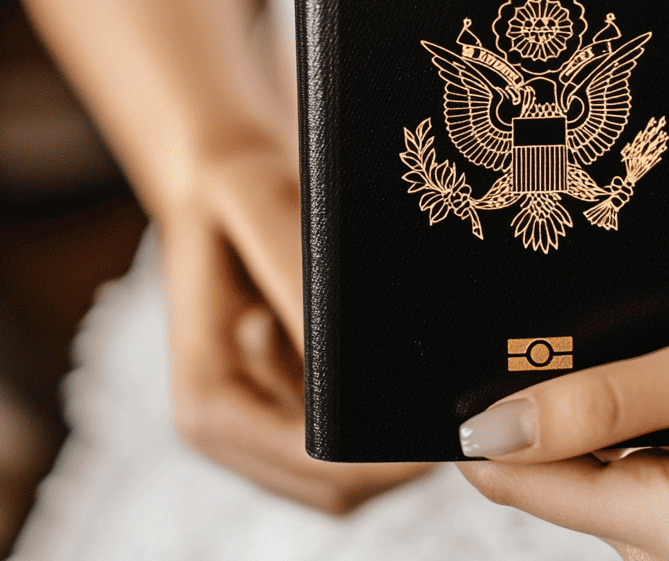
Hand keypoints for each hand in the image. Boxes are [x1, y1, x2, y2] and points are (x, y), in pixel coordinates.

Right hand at [161, 146, 429, 511]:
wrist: (214, 183)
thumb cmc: (232, 188)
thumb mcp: (263, 209)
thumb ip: (302, 277)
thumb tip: (351, 347)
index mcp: (209, 397)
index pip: (312, 462)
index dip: (382, 457)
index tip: (442, 422)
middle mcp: (227, 427)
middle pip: (337, 485)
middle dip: (398, 450)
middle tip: (459, 390)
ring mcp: (259, 422)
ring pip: (349, 471)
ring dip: (392, 428)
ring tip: (423, 355)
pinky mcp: (287, 405)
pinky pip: (349, 435)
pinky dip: (382, 407)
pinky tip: (399, 353)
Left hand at [457, 304, 668, 560]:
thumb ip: (599, 404)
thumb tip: (490, 432)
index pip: (542, 487)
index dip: (490, 432)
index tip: (453, 376)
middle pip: (565, 486)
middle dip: (545, 416)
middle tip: (544, 341)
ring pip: (597, 479)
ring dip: (588, 419)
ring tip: (608, 357)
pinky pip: (634, 479)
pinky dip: (622, 430)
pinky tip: (640, 387)